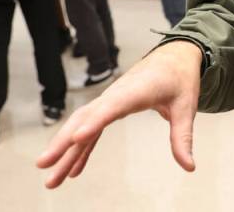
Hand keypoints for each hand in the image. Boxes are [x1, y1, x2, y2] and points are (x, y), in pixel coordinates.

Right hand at [36, 40, 202, 187]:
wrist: (174, 55)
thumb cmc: (180, 79)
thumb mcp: (186, 106)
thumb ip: (183, 136)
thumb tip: (189, 166)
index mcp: (136, 91)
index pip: (112, 108)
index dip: (94, 122)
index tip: (76, 138)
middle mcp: (116, 95)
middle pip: (85, 119)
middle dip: (63, 142)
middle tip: (44, 165)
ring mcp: (110, 101)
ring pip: (81, 125)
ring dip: (65, 150)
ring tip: (51, 179)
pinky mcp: (111, 107)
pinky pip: (90, 129)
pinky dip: (81, 149)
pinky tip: (73, 170)